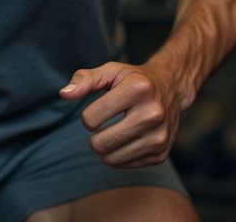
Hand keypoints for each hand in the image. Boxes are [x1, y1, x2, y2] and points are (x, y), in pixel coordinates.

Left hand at [58, 61, 183, 168]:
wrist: (171, 89)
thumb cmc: (134, 79)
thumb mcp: (110, 71)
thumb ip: (84, 80)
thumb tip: (64, 94)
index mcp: (138, 89)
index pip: (90, 119)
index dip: (88, 115)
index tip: (101, 108)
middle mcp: (153, 114)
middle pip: (99, 144)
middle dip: (94, 136)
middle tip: (103, 126)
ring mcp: (159, 137)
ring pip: (110, 159)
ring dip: (105, 148)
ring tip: (115, 132)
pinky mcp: (161, 155)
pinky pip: (124, 165)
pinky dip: (119, 155)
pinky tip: (129, 139)